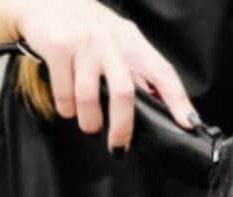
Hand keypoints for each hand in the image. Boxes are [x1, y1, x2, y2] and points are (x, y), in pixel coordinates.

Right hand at [9, 0, 197, 153]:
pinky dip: (66, 109)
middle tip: (118, 146)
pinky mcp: (58, 47)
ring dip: (89, 122)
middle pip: (124, 93)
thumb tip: (158, 103)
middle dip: (122, 127)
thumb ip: (134, 67)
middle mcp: (110, 40)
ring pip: (90, 98)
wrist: (43, 0)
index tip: (189, 122)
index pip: (162, 71)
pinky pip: (65, 93)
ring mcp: (84, 43)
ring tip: (90, 126)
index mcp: (131, 40)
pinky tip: (68, 108)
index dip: (178, 99)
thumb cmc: (85, 26)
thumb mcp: (116, 39)